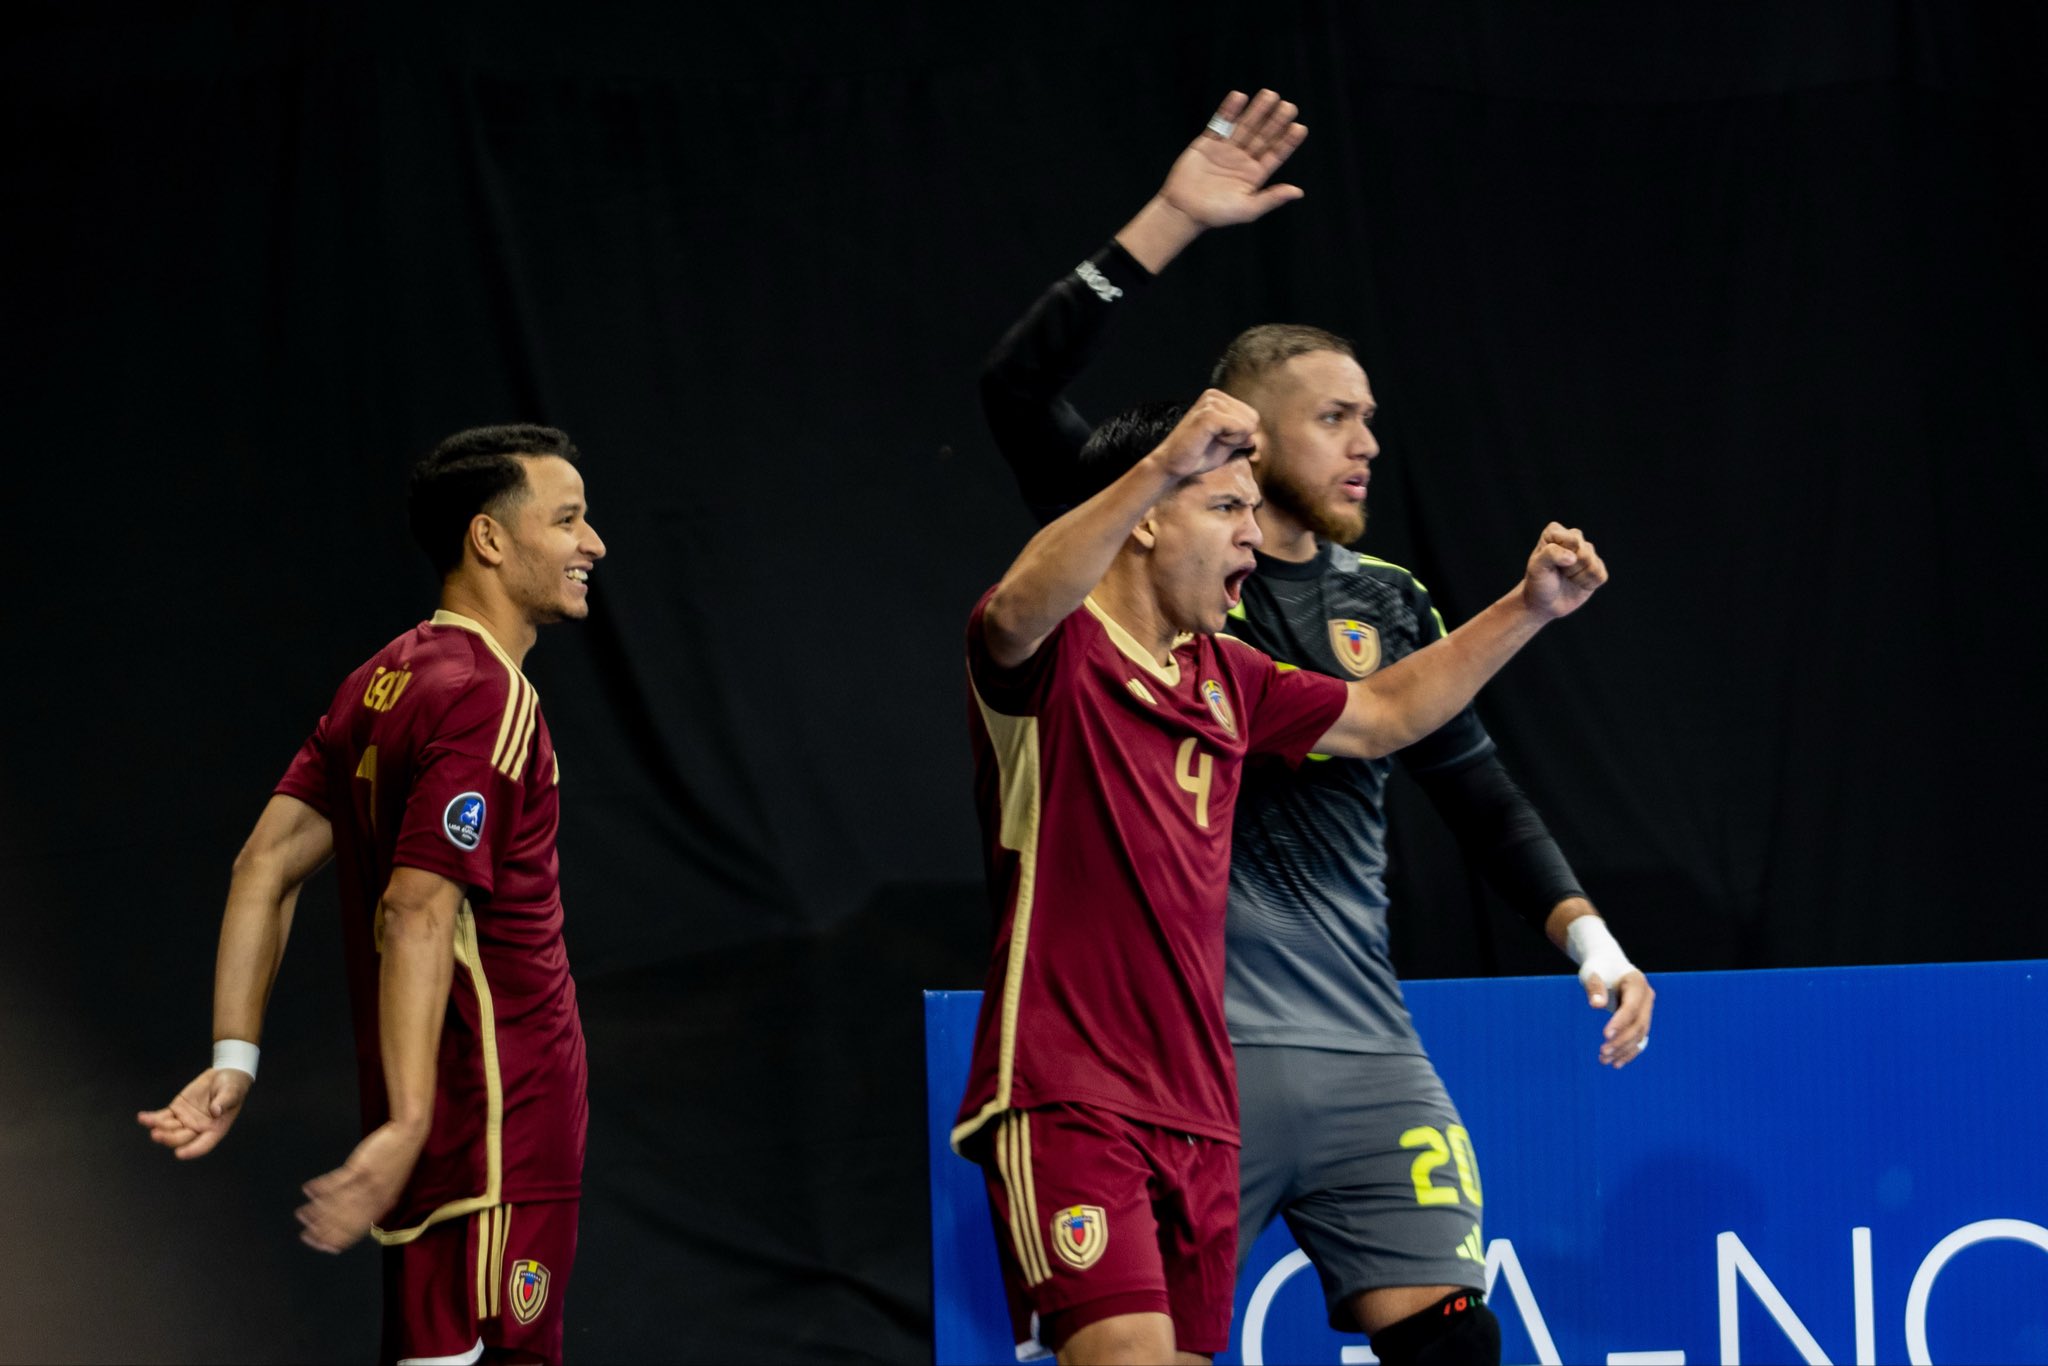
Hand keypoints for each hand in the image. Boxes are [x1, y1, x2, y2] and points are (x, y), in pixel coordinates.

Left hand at [136, 1067, 251, 1159]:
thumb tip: (216, 1110)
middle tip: (157, 1134)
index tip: (179, 1154)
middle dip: (168, 1138)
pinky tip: (142, 1117)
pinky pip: (162, 1117)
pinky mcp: (176, 1111)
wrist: (225, 1076)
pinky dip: (151, 1119)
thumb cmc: (233, 1087)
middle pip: (181, 1138)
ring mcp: (185, 1120)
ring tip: (147, 1121)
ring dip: (158, 1128)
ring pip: (169, 1129)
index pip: (203, 1144)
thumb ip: (225, 1101)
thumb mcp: (233, 1092)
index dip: (192, 1150)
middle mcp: (198, 1128)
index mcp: (215, 1129)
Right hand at [295, 1121, 424, 1252]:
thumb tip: (363, 1221)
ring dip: (316, 1210)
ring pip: (336, 1203)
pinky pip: (336, 1181)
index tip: (322, 1246)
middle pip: (343, 1220)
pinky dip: (320, 1187)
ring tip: (301, 1215)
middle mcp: (375, 1198)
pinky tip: (307, 1190)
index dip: (338, 1240)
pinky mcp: (361, 1168)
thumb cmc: (397, 1161)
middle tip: (305, 1236)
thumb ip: (377, 1205)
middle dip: (323, 1230)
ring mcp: (367, 1183)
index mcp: (383, 1206)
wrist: (408, 1136)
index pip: (357, 1230)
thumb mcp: (392, 1188)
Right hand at [1150, 390, 1258, 479]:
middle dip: (1239, 436)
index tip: (1219, 440)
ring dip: (1234, 439)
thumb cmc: (1197, 455)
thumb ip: (1242, 436)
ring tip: (1212, 441)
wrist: (1173, 464)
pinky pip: (1239, 427)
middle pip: (1252, 418)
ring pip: (1247, 423)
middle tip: (1215, 442)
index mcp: (1218, 398)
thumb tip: (1256, 436)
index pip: (1252, 416)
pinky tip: (1213, 442)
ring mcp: (1210, 403)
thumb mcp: (1226, 444)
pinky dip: (1231, 440)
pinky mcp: (1208, 414)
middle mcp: (1214, 396)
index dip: (1241, 435)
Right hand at [1159, 89, 1308, 228]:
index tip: (1299, 127)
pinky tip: (1239, 97)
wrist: (1183, 210)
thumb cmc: (1216, 214)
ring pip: (1244, 125)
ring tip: (1270, 95)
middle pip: (1263, 135)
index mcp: (1254, 174)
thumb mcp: (1248, 209)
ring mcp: (1225, 149)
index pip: (1275, 153)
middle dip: (1275, 121)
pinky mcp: (1207, 143)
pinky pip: (1220, 123)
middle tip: (1288, 106)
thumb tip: (1298, 192)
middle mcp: (1242, 159)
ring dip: (1257, 110)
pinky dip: (1229, 110)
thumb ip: (1272, 198)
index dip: (1287, 141)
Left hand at [1521, 523, 1606, 618]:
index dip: (1562, 556)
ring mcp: (1587, 552)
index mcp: (1555, 531)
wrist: (1544, 603)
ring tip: (1566, 577)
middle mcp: (1573, 537)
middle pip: (1585, 551)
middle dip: (1571, 567)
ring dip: (1578, 577)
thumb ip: (1550, 554)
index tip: (1548, 563)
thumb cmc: (1538, 582)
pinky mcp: (1597, 568)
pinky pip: (1600, 575)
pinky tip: (1577, 583)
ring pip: (1593, 564)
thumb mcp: (1536, 567)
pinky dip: (1587, 584)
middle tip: (1559, 572)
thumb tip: (1573, 557)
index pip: (1573, 540)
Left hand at [1589, 969, 1654, 1067]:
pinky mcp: (1642, 1019)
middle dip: (1621, 1041)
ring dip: (1623, 1050)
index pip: (1631, 1007)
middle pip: (1638, 1024)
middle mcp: (1647, 997)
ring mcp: (1647, 1010)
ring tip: (1604, 1060)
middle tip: (1602, 1053)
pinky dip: (1629, 1052)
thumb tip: (1596, 1005)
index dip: (1620, 1022)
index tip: (1605, 1036)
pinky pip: (1639, 1039)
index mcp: (1637, 983)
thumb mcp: (1593, 973)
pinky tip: (1616, 1063)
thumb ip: (1594, 987)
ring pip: (1640, 1035)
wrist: (1608, 966)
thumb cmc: (1599, 968)